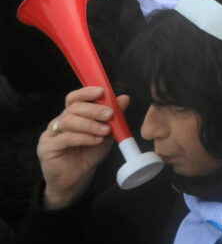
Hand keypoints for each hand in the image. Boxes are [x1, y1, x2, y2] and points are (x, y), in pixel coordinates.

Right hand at [39, 87, 129, 209]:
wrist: (76, 180)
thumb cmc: (89, 154)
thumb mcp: (106, 133)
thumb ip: (113, 116)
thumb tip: (124, 98)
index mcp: (71, 115)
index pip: (74, 98)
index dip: (86, 92)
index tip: (102, 92)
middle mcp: (59, 122)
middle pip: (73, 107)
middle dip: (94, 109)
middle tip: (110, 114)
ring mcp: (50, 134)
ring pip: (69, 121)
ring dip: (90, 124)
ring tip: (105, 131)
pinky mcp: (46, 148)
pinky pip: (65, 138)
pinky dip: (84, 137)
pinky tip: (96, 140)